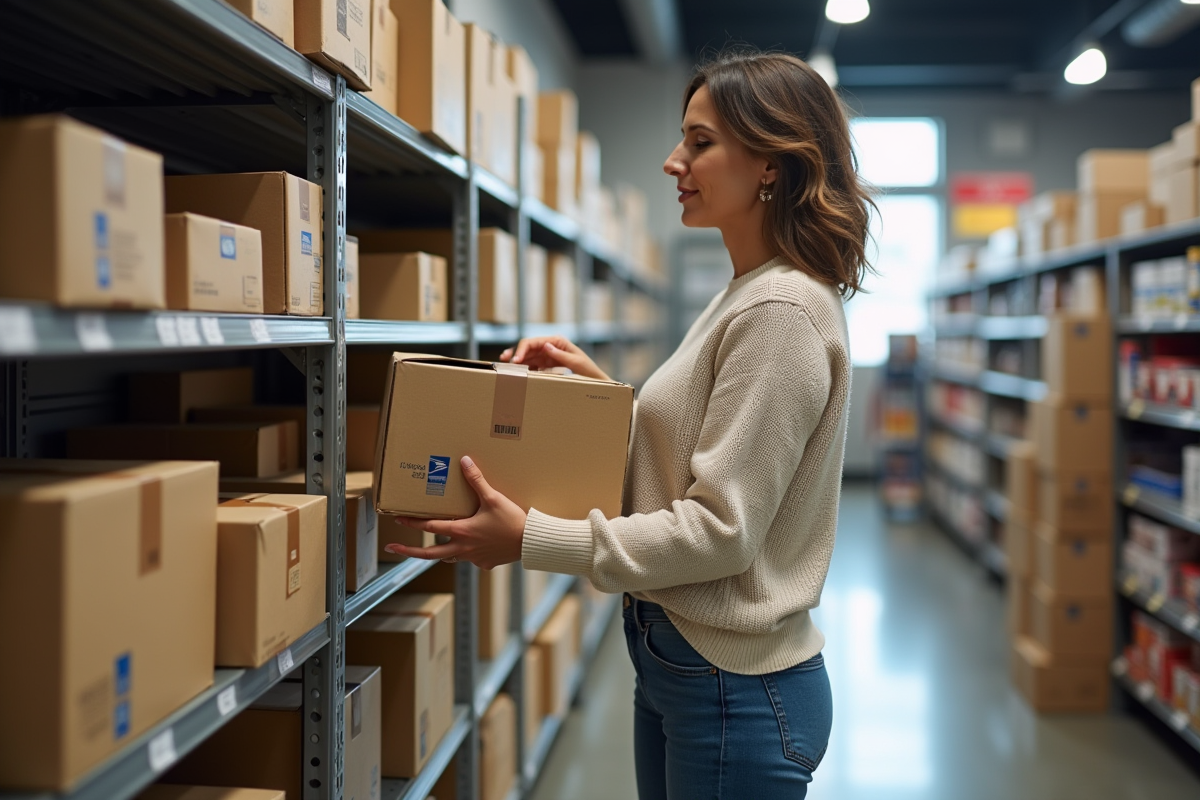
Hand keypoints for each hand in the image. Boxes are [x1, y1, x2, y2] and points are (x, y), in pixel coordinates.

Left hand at [383, 456, 525, 569]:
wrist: (530, 541)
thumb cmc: (512, 520)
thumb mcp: (493, 498)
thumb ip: (477, 480)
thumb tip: (464, 461)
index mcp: (461, 531)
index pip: (430, 526)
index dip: (412, 522)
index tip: (397, 519)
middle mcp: (463, 547)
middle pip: (430, 554)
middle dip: (409, 550)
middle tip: (393, 547)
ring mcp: (474, 558)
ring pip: (450, 558)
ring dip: (440, 553)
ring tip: (433, 549)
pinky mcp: (485, 564)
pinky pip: (471, 559)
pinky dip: (468, 554)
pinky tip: (474, 547)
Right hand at [500, 336, 610, 381]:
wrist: (596, 381)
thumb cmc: (589, 370)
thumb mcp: (577, 362)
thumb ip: (561, 354)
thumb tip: (545, 346)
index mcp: (557, 341)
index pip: (534, 342)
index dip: (522, 349)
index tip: (516, 360)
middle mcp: (550, 346)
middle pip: (528, 347)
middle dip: (515, 353)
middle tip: (504, 361)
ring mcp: (548, 355)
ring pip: (528, 355)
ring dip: (517, 360)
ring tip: (506, 367)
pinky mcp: (547, 365)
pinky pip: (532, 364)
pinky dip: (524, 368)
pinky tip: (518, 373)